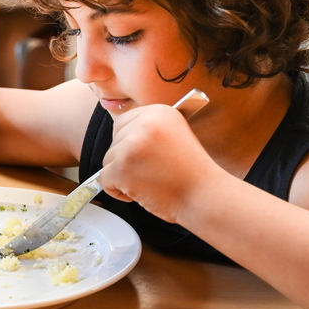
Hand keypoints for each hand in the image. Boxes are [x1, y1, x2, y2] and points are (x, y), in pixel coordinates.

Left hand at [100, 104, 218, 223]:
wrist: (204, 197)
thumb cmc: (191, 174)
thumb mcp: (174, 136)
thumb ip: (148, 130)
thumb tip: (119, 136)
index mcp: (159, 111)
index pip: (123, 123)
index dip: (128, 144)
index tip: (144, 157)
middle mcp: (144, 123)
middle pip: (114, 141)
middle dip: (126, 160)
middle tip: (151, 173)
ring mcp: (131, 145)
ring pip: (108, 160)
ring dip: (122, 176)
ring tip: (150, 182)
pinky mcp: (122, 167)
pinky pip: (103, 179)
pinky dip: (117, 191)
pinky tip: (141, 192)